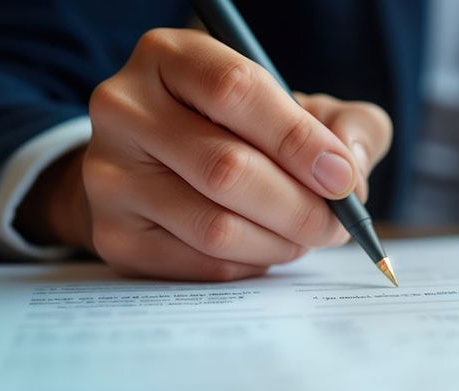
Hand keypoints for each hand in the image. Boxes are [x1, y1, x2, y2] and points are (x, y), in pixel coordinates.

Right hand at [16, 28, 391, 280]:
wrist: (165, 168)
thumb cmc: (248, 132)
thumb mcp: (303, 108)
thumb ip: (347, 125)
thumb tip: (349, 169)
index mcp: (171, 56)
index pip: (236, 92)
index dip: (299, 140)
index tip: (341, 178)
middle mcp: (125, 108)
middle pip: (226, 169)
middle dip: (300, 207)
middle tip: (335, 225)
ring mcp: (109, 175)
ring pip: (215, 226)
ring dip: (280, 242)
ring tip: (304, 236)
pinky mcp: (113, 234)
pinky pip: (199, 264)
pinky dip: (250, 264)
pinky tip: (265, 247)